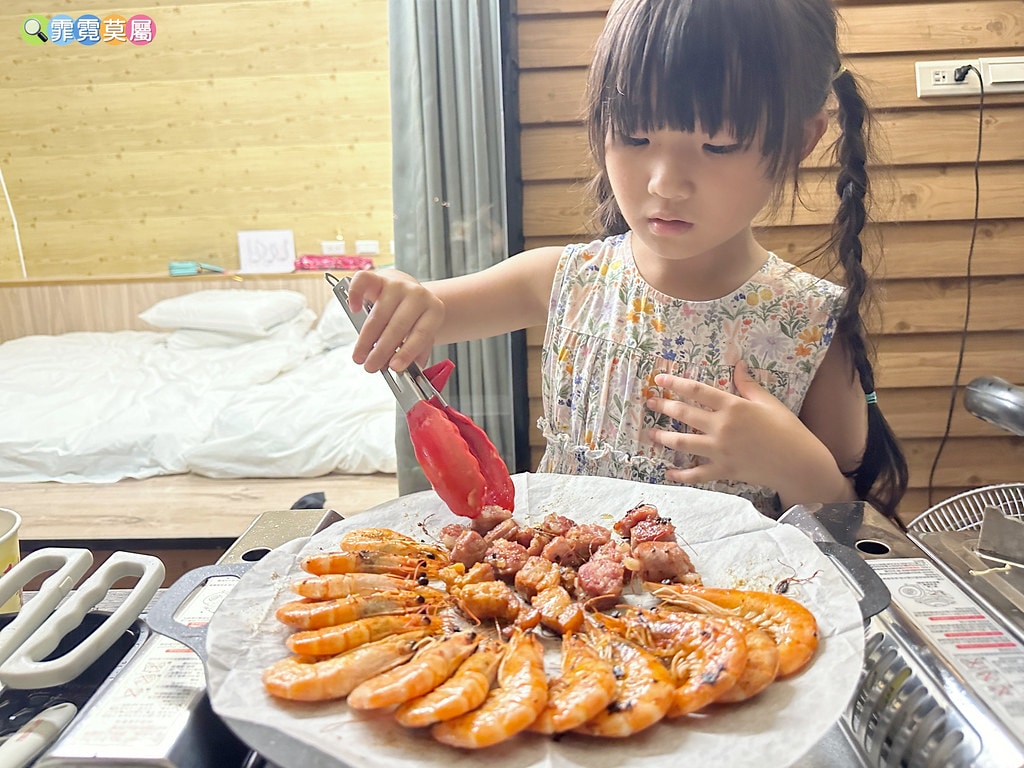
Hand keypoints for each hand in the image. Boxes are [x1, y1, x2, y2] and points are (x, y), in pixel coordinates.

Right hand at [346, 270, 444, 372]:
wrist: (408, 292)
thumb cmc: (414, 318)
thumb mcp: (422, 335)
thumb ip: (415, 353)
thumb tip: (402, 371)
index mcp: (434, 310)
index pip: (421, 333)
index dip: (407, 352)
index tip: (394, 367)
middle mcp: (417, 295)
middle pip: (398, 325)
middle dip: (382, 349)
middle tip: (370, 366)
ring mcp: (397, 285)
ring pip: (379, 313)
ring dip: (366, 337)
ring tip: (360, 355)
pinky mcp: (378, 278)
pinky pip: (363, 282)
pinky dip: (355, 295)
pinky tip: (354, 309)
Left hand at [646, 362, 851, 505]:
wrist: (799, 463)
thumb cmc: (787, 429)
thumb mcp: (768, 402)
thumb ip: (748, 385)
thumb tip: (738, 364)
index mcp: (733, 406)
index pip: (697, 391)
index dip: (676, 384)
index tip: (660, 379)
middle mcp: (722, 427)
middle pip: (684, 414)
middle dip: (664, 407)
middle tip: (649, 403)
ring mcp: (720, 451)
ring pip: (683, 443)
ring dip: (664, 438)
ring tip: (651, 434)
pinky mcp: (723, 471)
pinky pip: (697, 474)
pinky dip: (681, 475)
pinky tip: (668, 472)